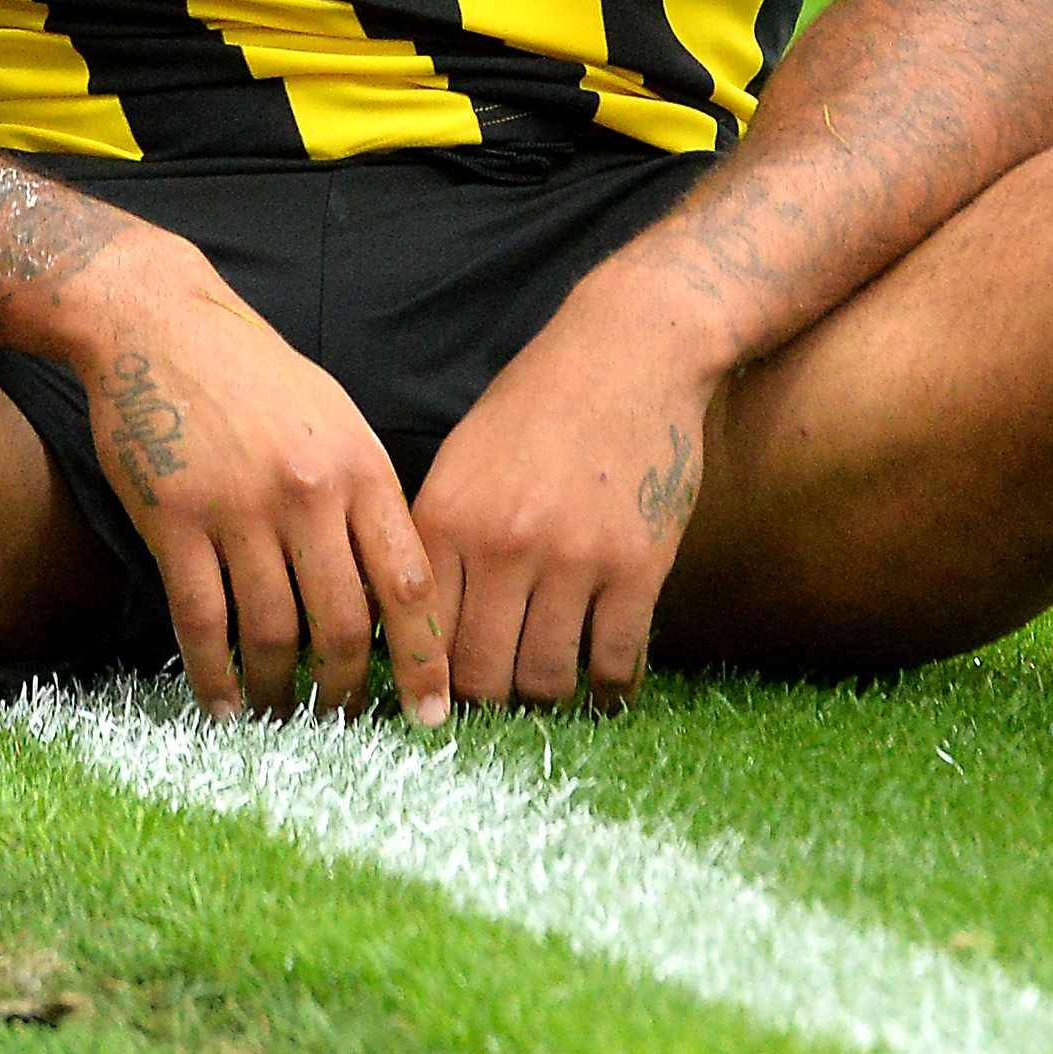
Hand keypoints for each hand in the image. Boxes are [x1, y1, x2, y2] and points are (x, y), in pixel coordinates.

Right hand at [79, 271, 450, 724]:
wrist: (159, 324)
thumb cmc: (256, 375)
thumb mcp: (336, 419)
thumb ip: (367, 497)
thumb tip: (393, 592)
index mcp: (360, 466)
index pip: (409, 583)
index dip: (425, 659)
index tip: (432, 713)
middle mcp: (308, 492)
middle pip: (344, 622)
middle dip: (349, 688)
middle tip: (345, 721)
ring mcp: (239, 508)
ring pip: (273, 631)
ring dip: (280, 689)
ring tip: (282, 714)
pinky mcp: (175, 520)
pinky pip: (201, 620)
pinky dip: (214, 675)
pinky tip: (224, 703)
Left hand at [409, 300, 720, 709]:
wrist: (630, 348)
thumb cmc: (539, 403)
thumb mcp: (464, 458)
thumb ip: (440, 537)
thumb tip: (414, 624)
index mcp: (447, 517)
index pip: (421, 637)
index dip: (428, 683)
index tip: (438, 705)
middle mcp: (502, 543)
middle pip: (479, 675)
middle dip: (487, 703)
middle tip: (499, 702)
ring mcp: (572, 557)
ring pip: (544, 679)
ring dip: (546, 699)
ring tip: (549, 688)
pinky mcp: (638, 565)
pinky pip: (614, 661)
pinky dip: (608, 690)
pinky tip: (605, 688)